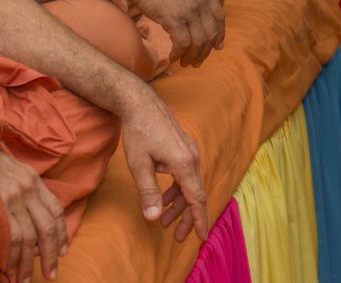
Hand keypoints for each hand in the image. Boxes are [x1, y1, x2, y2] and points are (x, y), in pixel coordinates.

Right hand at [0, 145, 67, 280]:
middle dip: (50, 255)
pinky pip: (10, 236)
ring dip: (26, 263)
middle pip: (46, 228)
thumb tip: (30, 217)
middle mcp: (28, 188)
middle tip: (51, 275)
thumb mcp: (13, 169)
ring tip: (24, 279)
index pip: (55, 210)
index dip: (62, 234)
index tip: (63, 252)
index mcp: (34, 179)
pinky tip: (8, 267)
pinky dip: (10, 255)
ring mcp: (13, 197)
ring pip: (28, 237)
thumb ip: (24, 189)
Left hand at [119, 88, 209, 242]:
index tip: (201, 238)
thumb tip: (153, 218)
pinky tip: (163, 198)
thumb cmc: (138, 131)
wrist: (140, 102)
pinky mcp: (183, 148)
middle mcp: (192, 158)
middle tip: (176, 237)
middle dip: (187, 217)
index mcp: (184, 164)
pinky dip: (177, 190)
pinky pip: (185, 175)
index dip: (199, 219)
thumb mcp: (139, 164)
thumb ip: (148, 192)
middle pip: (195, 194)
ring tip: (164, 220)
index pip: (196, 198)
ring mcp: (189, 152)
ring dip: (179, 204)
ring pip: (189, 185)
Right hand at [124, 0, 225, 67]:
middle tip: (198, 61)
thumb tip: (201, 16)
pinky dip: (179, 54)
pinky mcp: (175, 18)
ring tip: (186, 63)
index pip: (220, 16)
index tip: (217, 46)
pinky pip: (183, 43)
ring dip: (193, 56)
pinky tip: (173, 57)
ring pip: (200, 42)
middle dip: (206, 51)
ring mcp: (190, 9)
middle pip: (212, 32)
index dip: (220, 34)